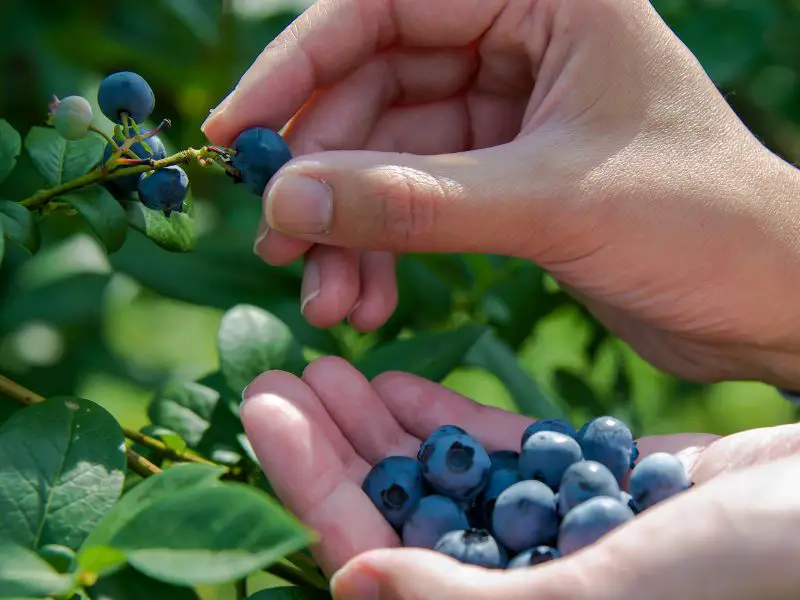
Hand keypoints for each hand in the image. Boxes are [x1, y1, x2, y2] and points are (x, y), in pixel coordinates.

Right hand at [202, 0, 799, 386]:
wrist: (765, 300)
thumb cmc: (701, 227)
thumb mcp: (550, 204)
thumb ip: (414, 202)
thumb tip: (287, 203)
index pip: (385, 6)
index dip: (298, 67)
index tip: (237, 135)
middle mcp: (521, 37)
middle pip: (373, 86)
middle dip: (324, 174)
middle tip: (279, 243)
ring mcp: (508, 109)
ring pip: (387, 155)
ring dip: (347, 229)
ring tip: (327, 300)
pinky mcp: (503, 173)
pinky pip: (414, 199)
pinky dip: (382, 249)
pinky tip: (364, 301)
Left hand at [240, 357, 799, 599]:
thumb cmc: (759, 570)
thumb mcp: (612, 591)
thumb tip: (353, 584)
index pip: (373, 551)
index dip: (312, 481)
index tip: (265, 404)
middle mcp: (516, 582)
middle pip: (395, 510)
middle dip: (332, 443)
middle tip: (279, 372)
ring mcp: (551, 534)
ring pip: (438, 477)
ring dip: (380, 422)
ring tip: (328, 364)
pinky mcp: (587, 488)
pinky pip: (497, 454)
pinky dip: (447, 418)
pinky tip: (402, 378)